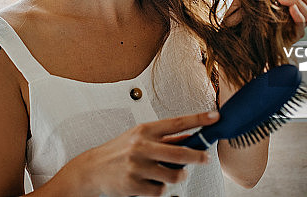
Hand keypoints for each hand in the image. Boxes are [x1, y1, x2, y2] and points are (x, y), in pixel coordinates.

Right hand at [65, 111, 217, 196]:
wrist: (92, 169)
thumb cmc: (118, 151)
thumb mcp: (139, 137)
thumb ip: (164, 139)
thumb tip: (191, 137)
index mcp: (144, 130)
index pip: (177, 123)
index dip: (198, 119)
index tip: (214, 117)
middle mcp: (141, 146)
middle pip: (180, 152)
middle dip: (197, 157)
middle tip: (205, 158)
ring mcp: (137, 166)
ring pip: (173, 175)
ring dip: (176, 176)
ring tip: (168, 174)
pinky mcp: (134, 185)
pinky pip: (160, 190)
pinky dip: (159, 189)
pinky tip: (150, 183)